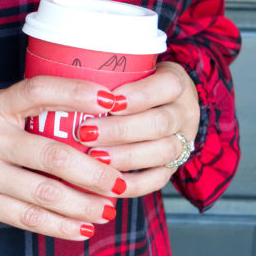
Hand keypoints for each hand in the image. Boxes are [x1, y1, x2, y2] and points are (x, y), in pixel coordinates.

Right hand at [0, 76, 128, 240]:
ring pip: (45, 191)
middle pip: (55, 153)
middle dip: (96, 170)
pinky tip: (82, 228)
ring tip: (108, 208)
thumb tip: (83, 124)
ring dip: (84, 203)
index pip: (42, 91)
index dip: (80, 93)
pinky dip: (59, 225)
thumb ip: (23, 116)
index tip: (114, 100)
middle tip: (122, 179)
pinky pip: (27, 217)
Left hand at [84, 62, 199, 197]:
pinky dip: (133, 184)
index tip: (107, 101)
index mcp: (177, 84)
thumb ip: (109, 75)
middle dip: (121, 130)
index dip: (138, 96)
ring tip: (94, 158)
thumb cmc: (136, 85)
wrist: (163, 106)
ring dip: (126, 157)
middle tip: (85, 133)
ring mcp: (183, 141)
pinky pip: (158, 180)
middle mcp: (185, 113)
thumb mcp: (132, 70)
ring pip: (164, 152)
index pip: (167, 85)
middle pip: (161, 123)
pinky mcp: (173, 167)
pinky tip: (109, 183)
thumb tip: (70, 83)